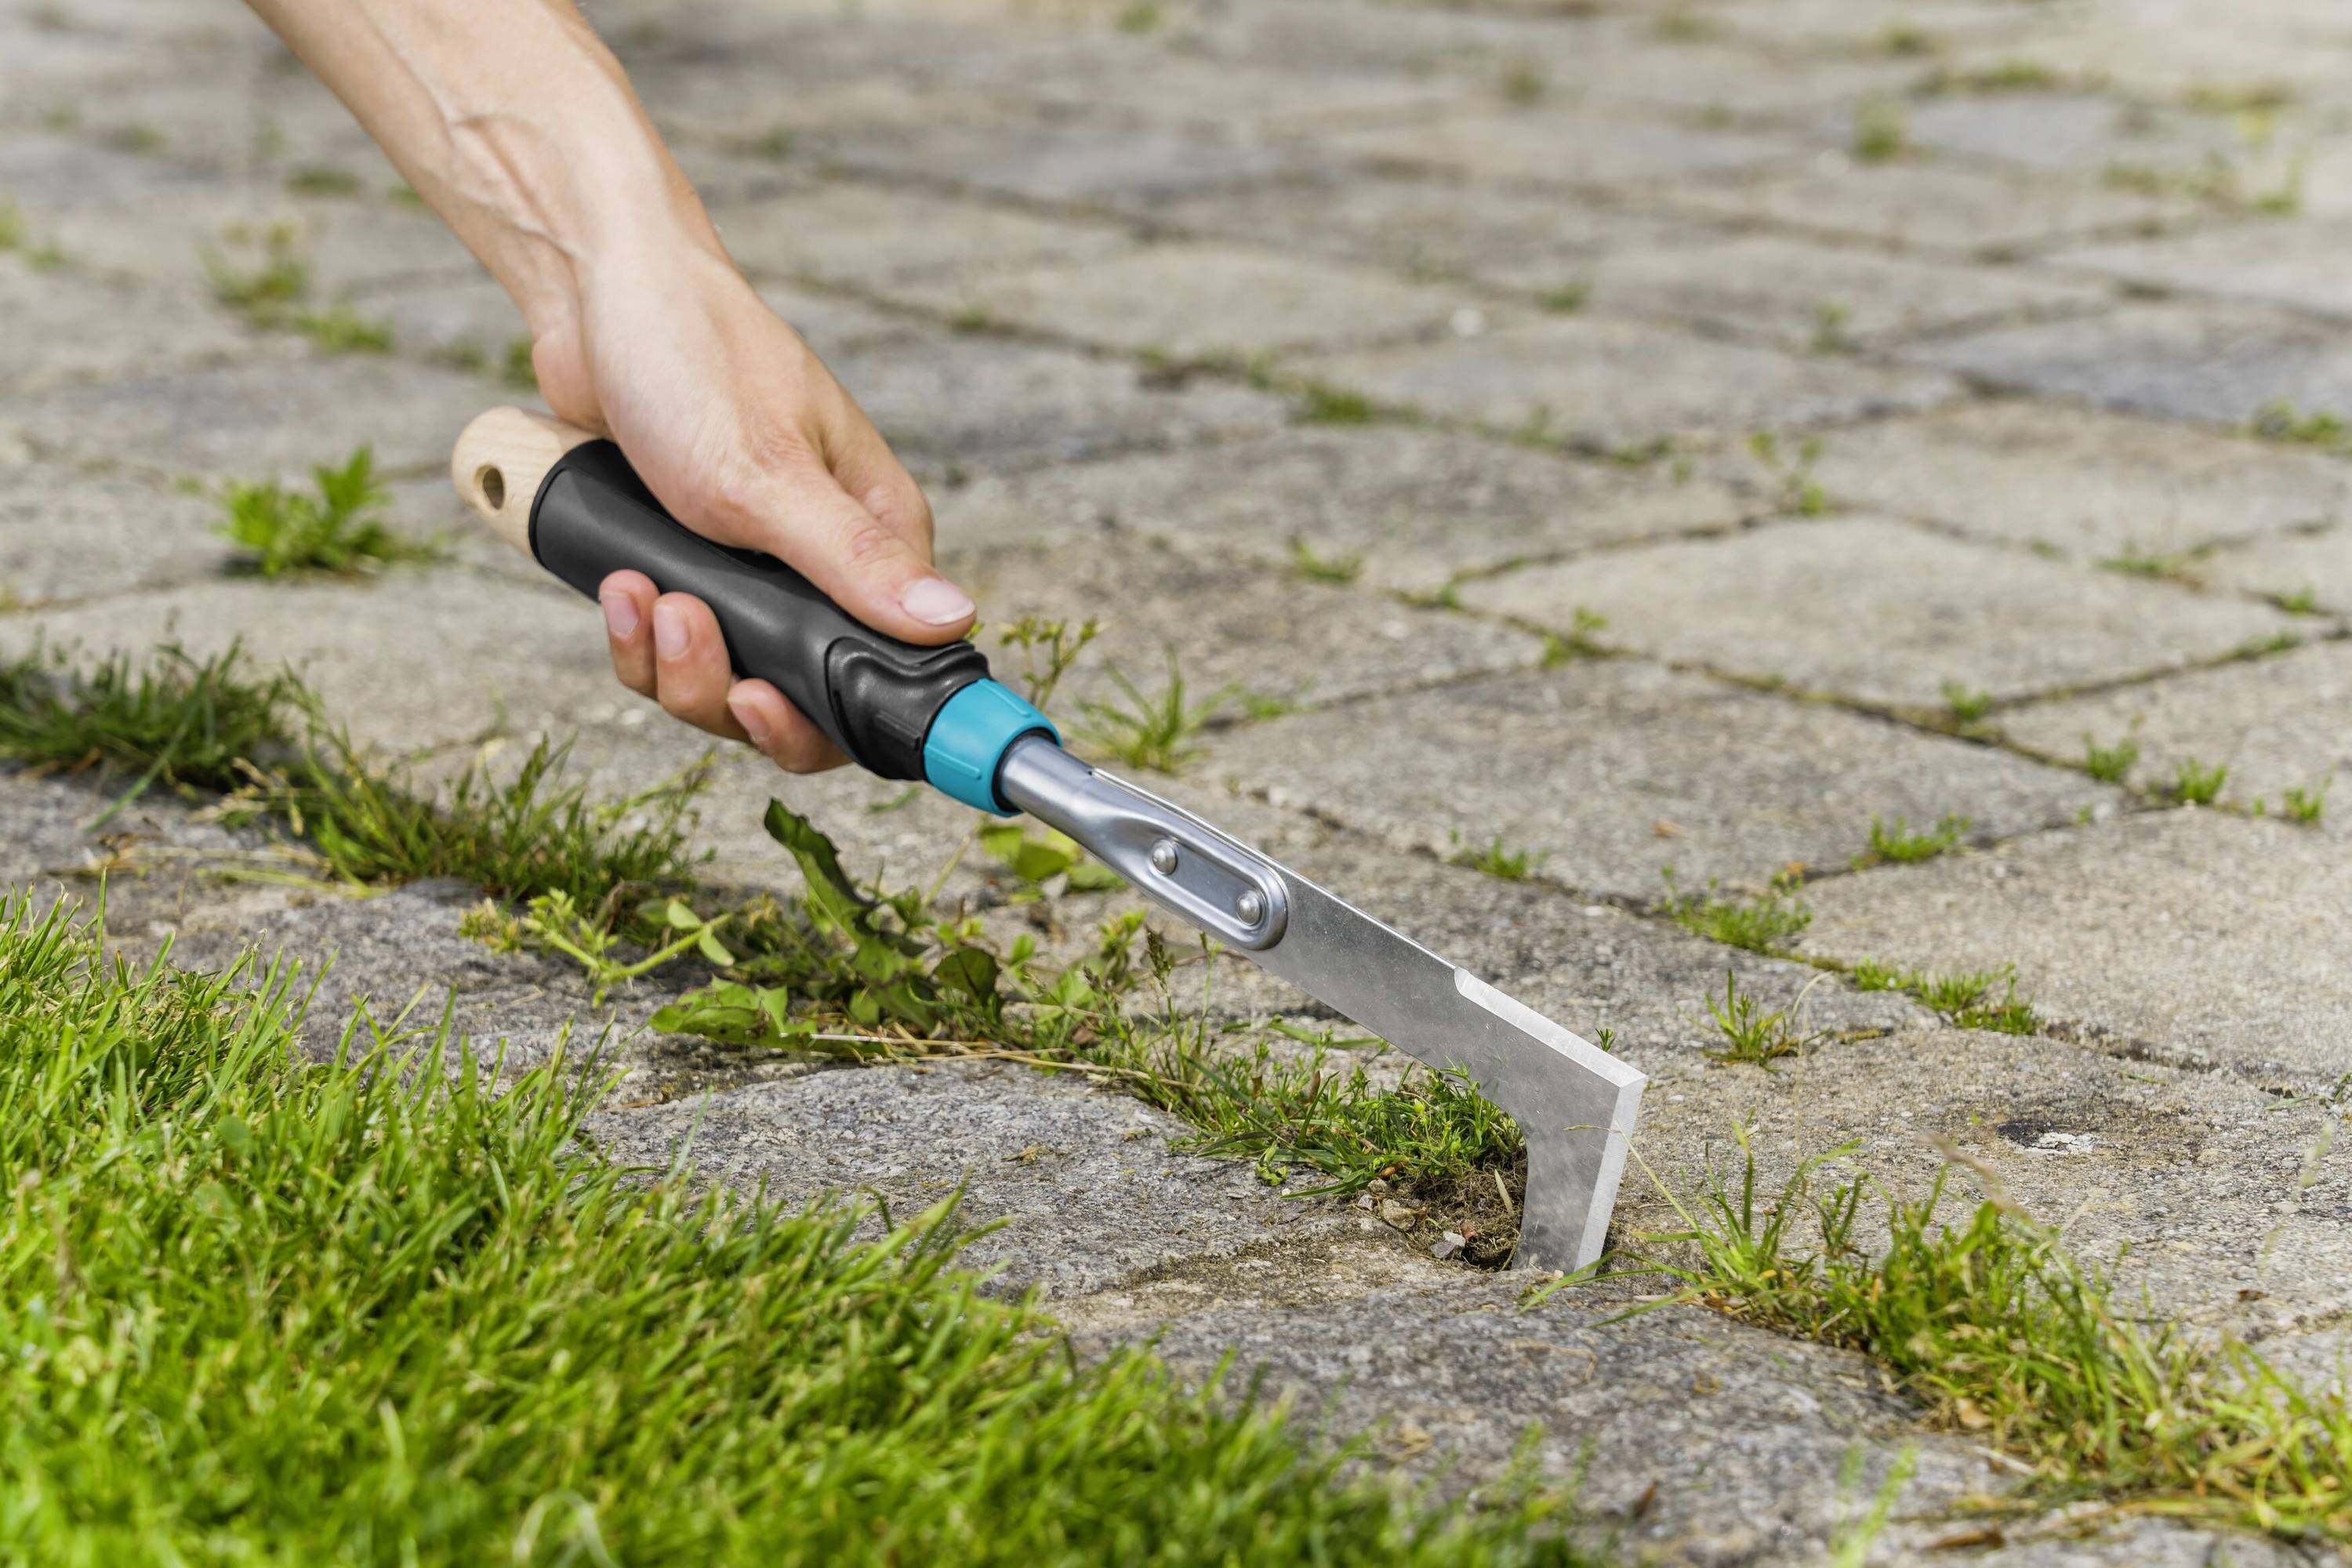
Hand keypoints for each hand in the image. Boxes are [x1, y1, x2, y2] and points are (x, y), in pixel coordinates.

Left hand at [532, 237, 972, 772]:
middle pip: (799, 697)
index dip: (832, 718)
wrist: (595, 292)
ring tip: (643, 592)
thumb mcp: (770, 474)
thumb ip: (855, 560)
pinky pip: (671, 648)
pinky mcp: (691, 566)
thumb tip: (954, 622)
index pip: (890, 671)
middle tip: (687, 631)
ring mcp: (755, 571)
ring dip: (673, 660)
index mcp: (877, 538)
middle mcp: (826, 564)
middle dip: (729, 689)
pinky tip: (620, 584)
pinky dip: (638, 635)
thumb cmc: (696, 358)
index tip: (768, 709)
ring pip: (725, 680)